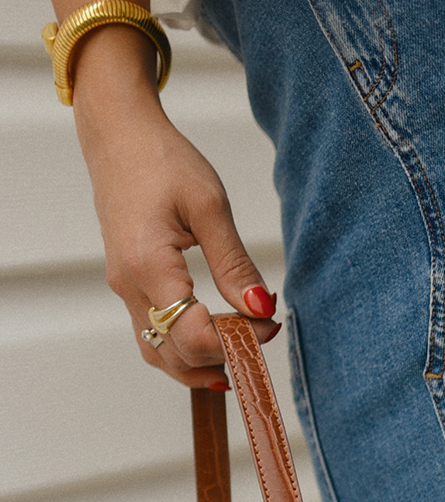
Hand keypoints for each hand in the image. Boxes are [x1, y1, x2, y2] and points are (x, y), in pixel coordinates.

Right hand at [71, 24, 278, 385]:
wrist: (119, 138)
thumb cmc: (162, 162)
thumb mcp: (210, 206)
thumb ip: (235, 264)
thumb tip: (261, 309)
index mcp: (149, 264)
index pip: (192, 334)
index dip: (235, 341)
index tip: (269, 323)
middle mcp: (129, 284)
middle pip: (174, 354)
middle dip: (223, 355)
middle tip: (263, 332)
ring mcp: (123, 288)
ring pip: (158, 353)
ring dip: (200, 363)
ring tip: (241, 344)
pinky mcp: (127, 285)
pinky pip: (152, 335)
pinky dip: (183, 348)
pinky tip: (214, 337)